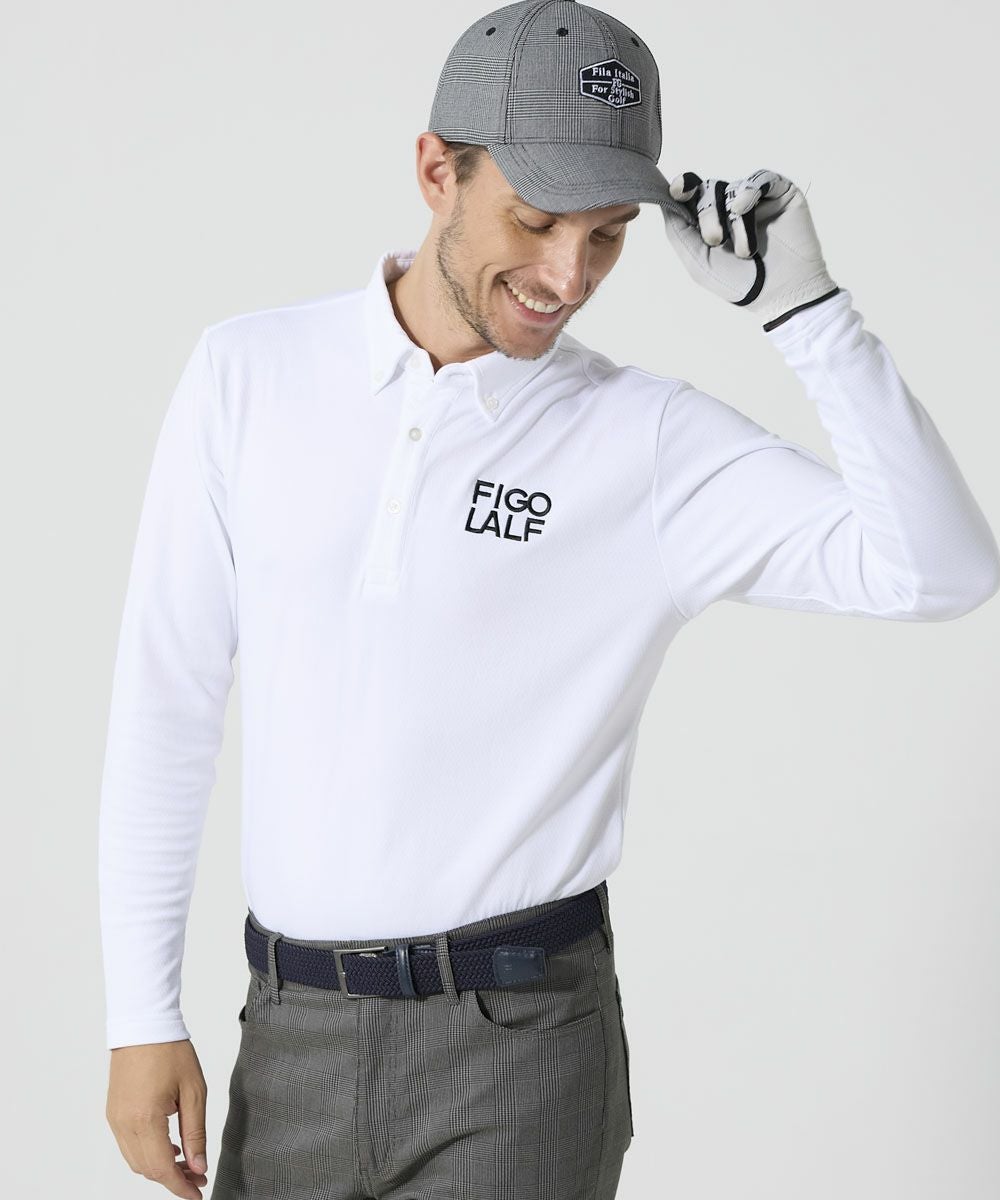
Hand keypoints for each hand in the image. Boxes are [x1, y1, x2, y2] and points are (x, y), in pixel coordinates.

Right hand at [106, 1040, 209, 1198]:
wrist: (143, 1026)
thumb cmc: (170, 1052)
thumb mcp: (194, 1090)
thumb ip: (195, 1131)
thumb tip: (199, 1165)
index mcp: (145, 1119)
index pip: (162, 1169)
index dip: (181, 1186)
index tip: (198, 1193)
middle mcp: (124, 1124)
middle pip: (147, 1170)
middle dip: (173, 1178)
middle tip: (199, 1175)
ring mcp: (115, 1120)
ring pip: (136, 1161)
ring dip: (160, 1168)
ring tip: (187, 1162)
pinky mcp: (113, 1114)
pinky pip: (129, 1146)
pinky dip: (147, 1153)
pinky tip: (169, 1146)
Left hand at [659, 168, 839, 328]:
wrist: (782, 294)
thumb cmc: (740, 283)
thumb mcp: (698, 261)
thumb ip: (678, 231)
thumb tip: (662, 200)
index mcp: (709, 221)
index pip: (692, 193)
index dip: (682, 186)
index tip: (678, 191)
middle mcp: (731, 206)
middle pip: (708, 189)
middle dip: (707, 214)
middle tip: (716, 241)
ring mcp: (756, 198)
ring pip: (733, 188)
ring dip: (734, 220)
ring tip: (745, 251)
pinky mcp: (781, 192)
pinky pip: (760, 179)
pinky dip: (749, 192)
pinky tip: (745, 208)